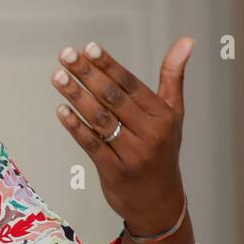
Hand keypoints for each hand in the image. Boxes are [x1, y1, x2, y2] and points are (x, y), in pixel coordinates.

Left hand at [50, 37, 191, 236]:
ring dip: (76, 96)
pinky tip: (60, 110)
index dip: (109, 65)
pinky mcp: (113, 170)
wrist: (159, 202)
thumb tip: (186, 41)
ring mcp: (131, 153)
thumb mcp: (173, 114)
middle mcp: (150, 133)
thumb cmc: (162, 149)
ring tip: (57, 76)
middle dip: (87, 74)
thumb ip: (173, 77)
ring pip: (100, 119)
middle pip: (113, 98)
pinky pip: (91, 144)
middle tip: (65, 55)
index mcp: (162, 116)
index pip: (131, 85)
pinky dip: (75, 126)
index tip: (88, 47)